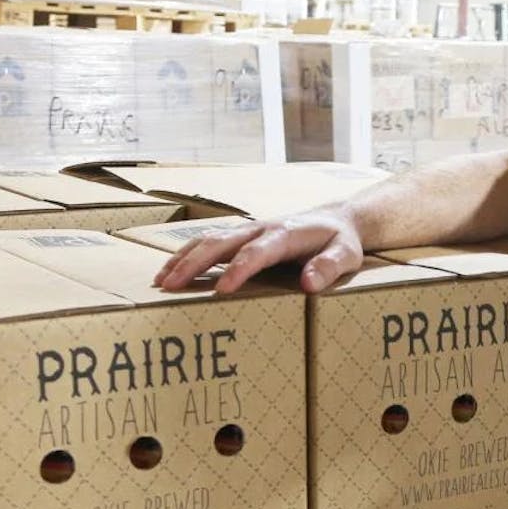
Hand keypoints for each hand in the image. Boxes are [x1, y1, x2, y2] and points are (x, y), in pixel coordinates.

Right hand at [154, 210, 363, 294]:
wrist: (338, 219)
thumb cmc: (341, 241)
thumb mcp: (346, 254)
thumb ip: (329, 267)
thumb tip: (309, 283)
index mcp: (286, 234)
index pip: (257, 252)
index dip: (239, 269)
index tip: (222, 289)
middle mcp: (261, 228)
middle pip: (221, 242)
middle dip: (194, 263)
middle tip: (171, 285)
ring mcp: (249, 230)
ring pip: (209, 239)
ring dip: (184, 258)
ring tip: (161, 280)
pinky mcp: (242, 236)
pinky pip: (210, 242)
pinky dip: (188, 255)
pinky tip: (171, 271)